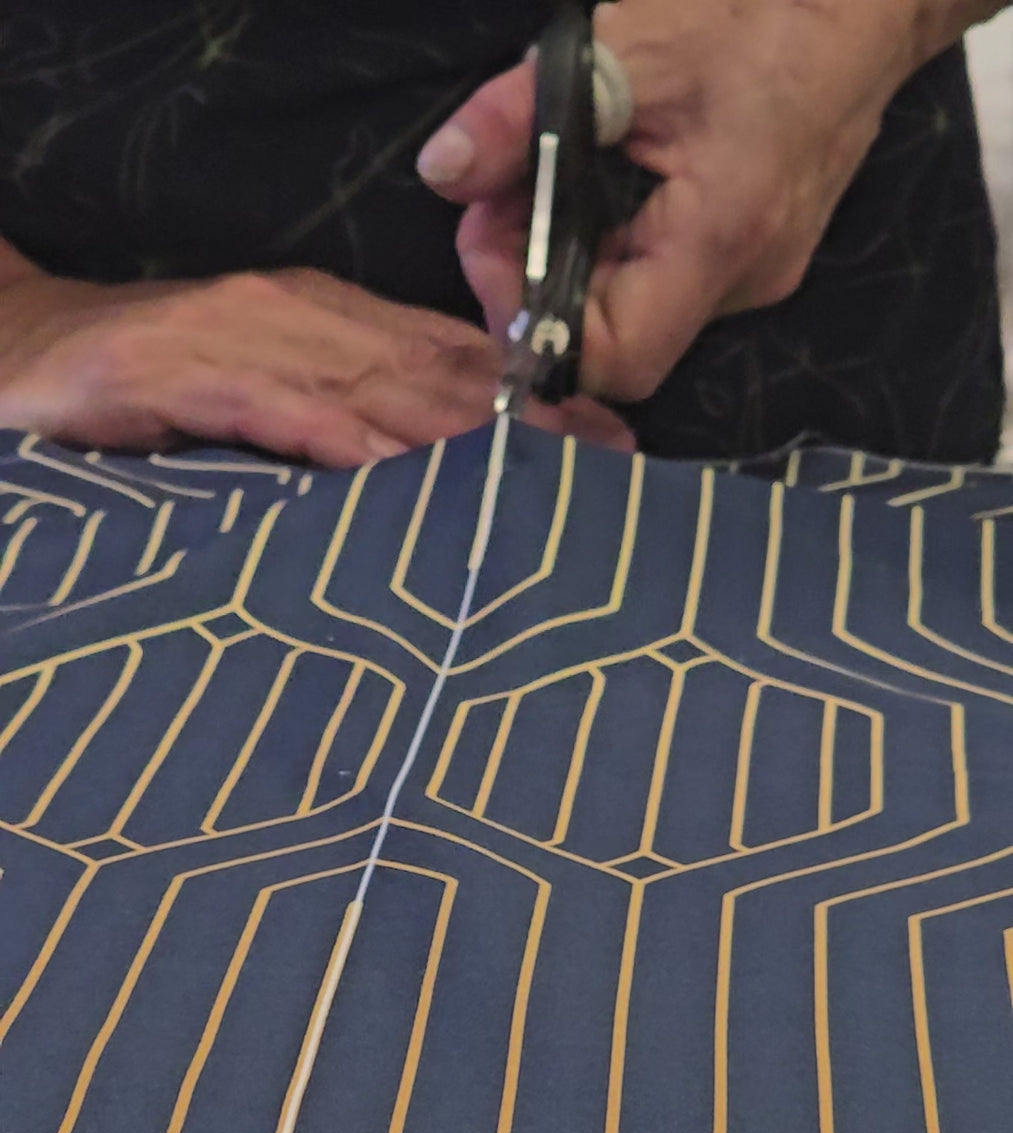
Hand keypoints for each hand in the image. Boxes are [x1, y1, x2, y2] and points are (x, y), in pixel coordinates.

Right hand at [0, 256, 633, 463]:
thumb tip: (423, 482)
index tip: (605, 446)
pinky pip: (302, 414)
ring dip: (475, 441)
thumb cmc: (149, 390)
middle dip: (532, 426)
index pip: (452, 359)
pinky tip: (420, 485)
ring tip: (549, 485)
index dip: (534, 403)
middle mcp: (310, 320)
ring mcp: (258, 341)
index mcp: (330, 321)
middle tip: (611, 473)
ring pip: (389, 391)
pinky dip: (367, 449)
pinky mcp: (201, 374)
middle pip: (443, 373)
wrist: (27, 355)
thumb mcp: (261, 398)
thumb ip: (337, 425)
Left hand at [417, 0, 965, 400]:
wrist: (865, 7)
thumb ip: (522, 115)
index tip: (498, 249)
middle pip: (615, 345)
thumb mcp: (624, 46)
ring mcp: (755, 279)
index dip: (540, 330)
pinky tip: (593, 194)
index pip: (616, 359)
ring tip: (538, 188)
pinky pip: (663, 288)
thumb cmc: (759, 13)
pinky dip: (609, 253)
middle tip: (498, 204)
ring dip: (568, 266)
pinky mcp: (755, 261)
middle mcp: (742, 282)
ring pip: (634, 318)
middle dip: (536, 286)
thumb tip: (442, 173)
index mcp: (718, 238)